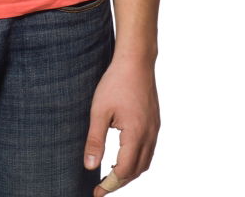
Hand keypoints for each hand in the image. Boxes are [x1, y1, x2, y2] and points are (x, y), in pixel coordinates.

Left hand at [83, 53, 160, 194]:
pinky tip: (124, 155)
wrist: (136, 60)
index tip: (96, 193)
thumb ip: (95, 140)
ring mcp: (154, 129)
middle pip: (137, 170)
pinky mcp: (154, 122)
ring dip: (130, 172)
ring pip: (145, 162)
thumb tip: (89, 166)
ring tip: (111, 175)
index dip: (110, 185)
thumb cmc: (115, 82)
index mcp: (136, 135)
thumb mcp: (99, 111)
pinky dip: (137, 160)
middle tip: (102, 187)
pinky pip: (149, 150)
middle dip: (120, 182)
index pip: (124, 171)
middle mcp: (149, 135)